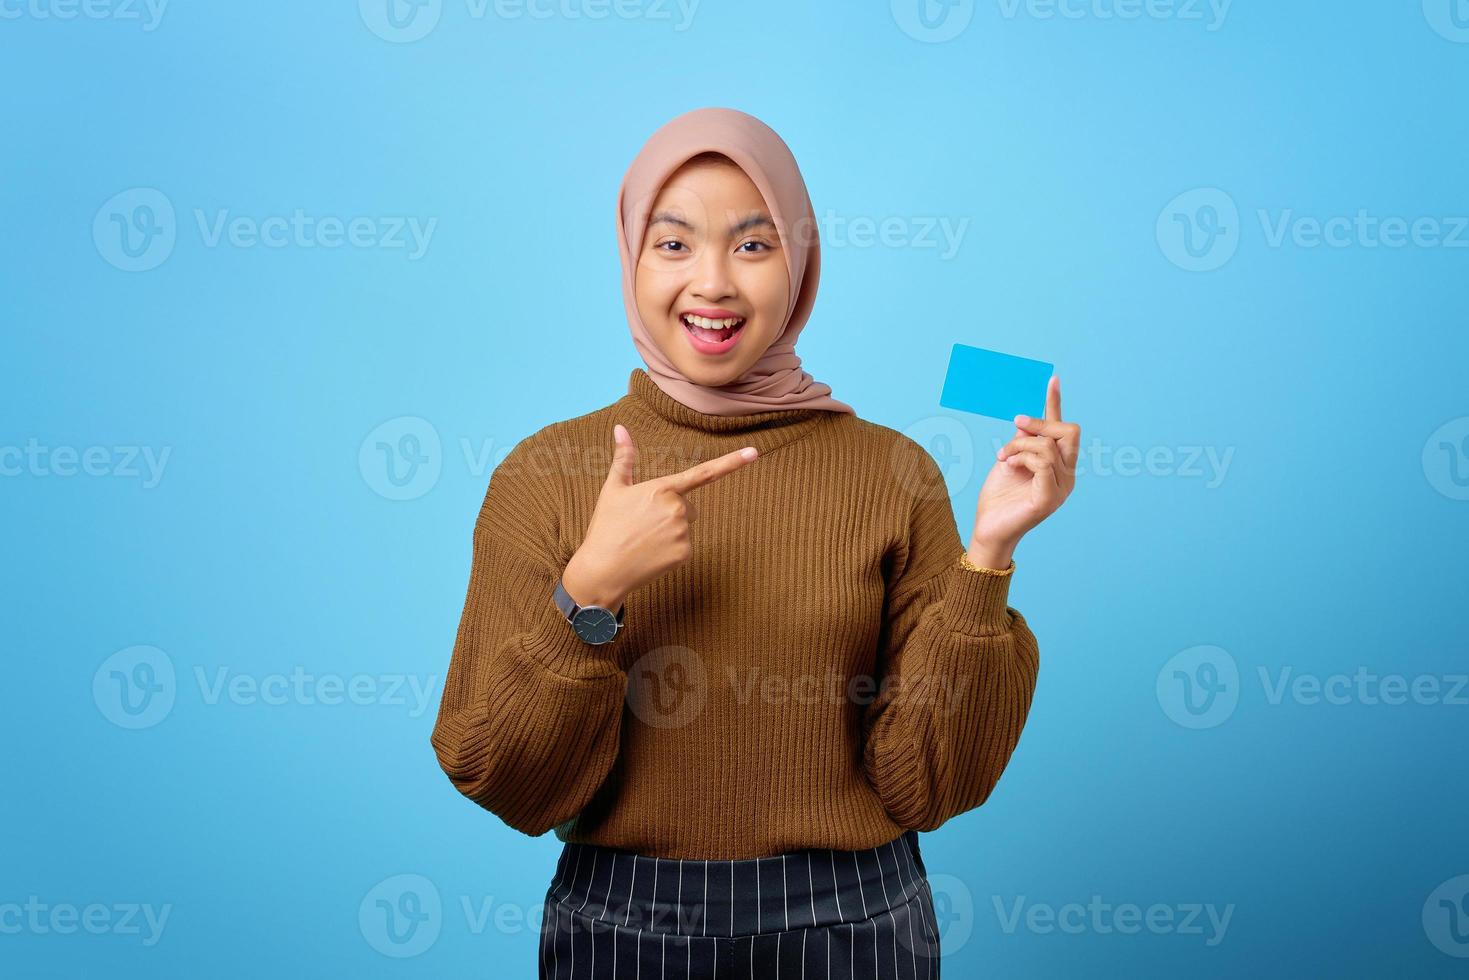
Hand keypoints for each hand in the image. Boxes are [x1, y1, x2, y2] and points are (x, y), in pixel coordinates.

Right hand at [561, 424, 758, 609]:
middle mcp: (677, 509)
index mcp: (662, 488)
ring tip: (644, 539)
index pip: (703, 472)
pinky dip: (670, 550)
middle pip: (687, 506)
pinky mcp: (685, 554)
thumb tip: (620, 427)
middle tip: (642, 524)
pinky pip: (684, 546)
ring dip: (670, 531)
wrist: (602, 570)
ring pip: (686, 526)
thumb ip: (624, 458)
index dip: (732, 462)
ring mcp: (683, 533)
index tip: (754, 453)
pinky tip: (650, 554)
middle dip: (670, 512)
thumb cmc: (606, 527)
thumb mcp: (613, 489)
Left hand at [969, 375, 1079, 566]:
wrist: (988, 528)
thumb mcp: (1010, 458)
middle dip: (1041, 423)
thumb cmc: (999, 496)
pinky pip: (1042, 464)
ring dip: (1020, 445)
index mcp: (1060, 466)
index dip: (1056, 403)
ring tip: (1003, 456)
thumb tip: (1028, 420)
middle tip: (1016, 425)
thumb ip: (1023, 440)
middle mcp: (1066, 476)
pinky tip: (1008, 464)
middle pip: (1069, 433)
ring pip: (1049, 446)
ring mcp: (1061, 489)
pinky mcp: (1049, 499)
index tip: (1052, 379)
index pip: (1064, 430)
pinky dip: (1022, 458)